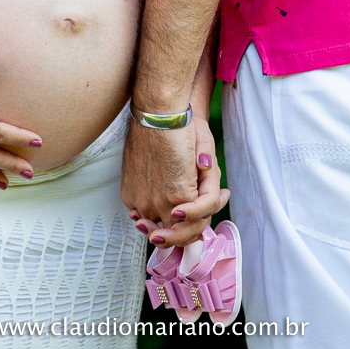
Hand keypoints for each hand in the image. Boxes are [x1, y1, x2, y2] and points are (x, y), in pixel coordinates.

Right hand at [122, 113, 228, 246]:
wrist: (157, 114)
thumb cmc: (183, 130)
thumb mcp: (207, 155)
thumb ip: (211, 180)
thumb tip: (221, 195)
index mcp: (181, 198)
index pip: (193, 230)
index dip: (198, 226)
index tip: (198, 221)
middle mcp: (159, 204)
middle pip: (172, 234)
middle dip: (180, 231)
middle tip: (184, 224)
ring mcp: (140, 200)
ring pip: (153, 225)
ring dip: (161, 223)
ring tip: (168, 217)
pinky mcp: (128, 193)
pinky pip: (138, 212)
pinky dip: (146, 212)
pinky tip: (153, 201)